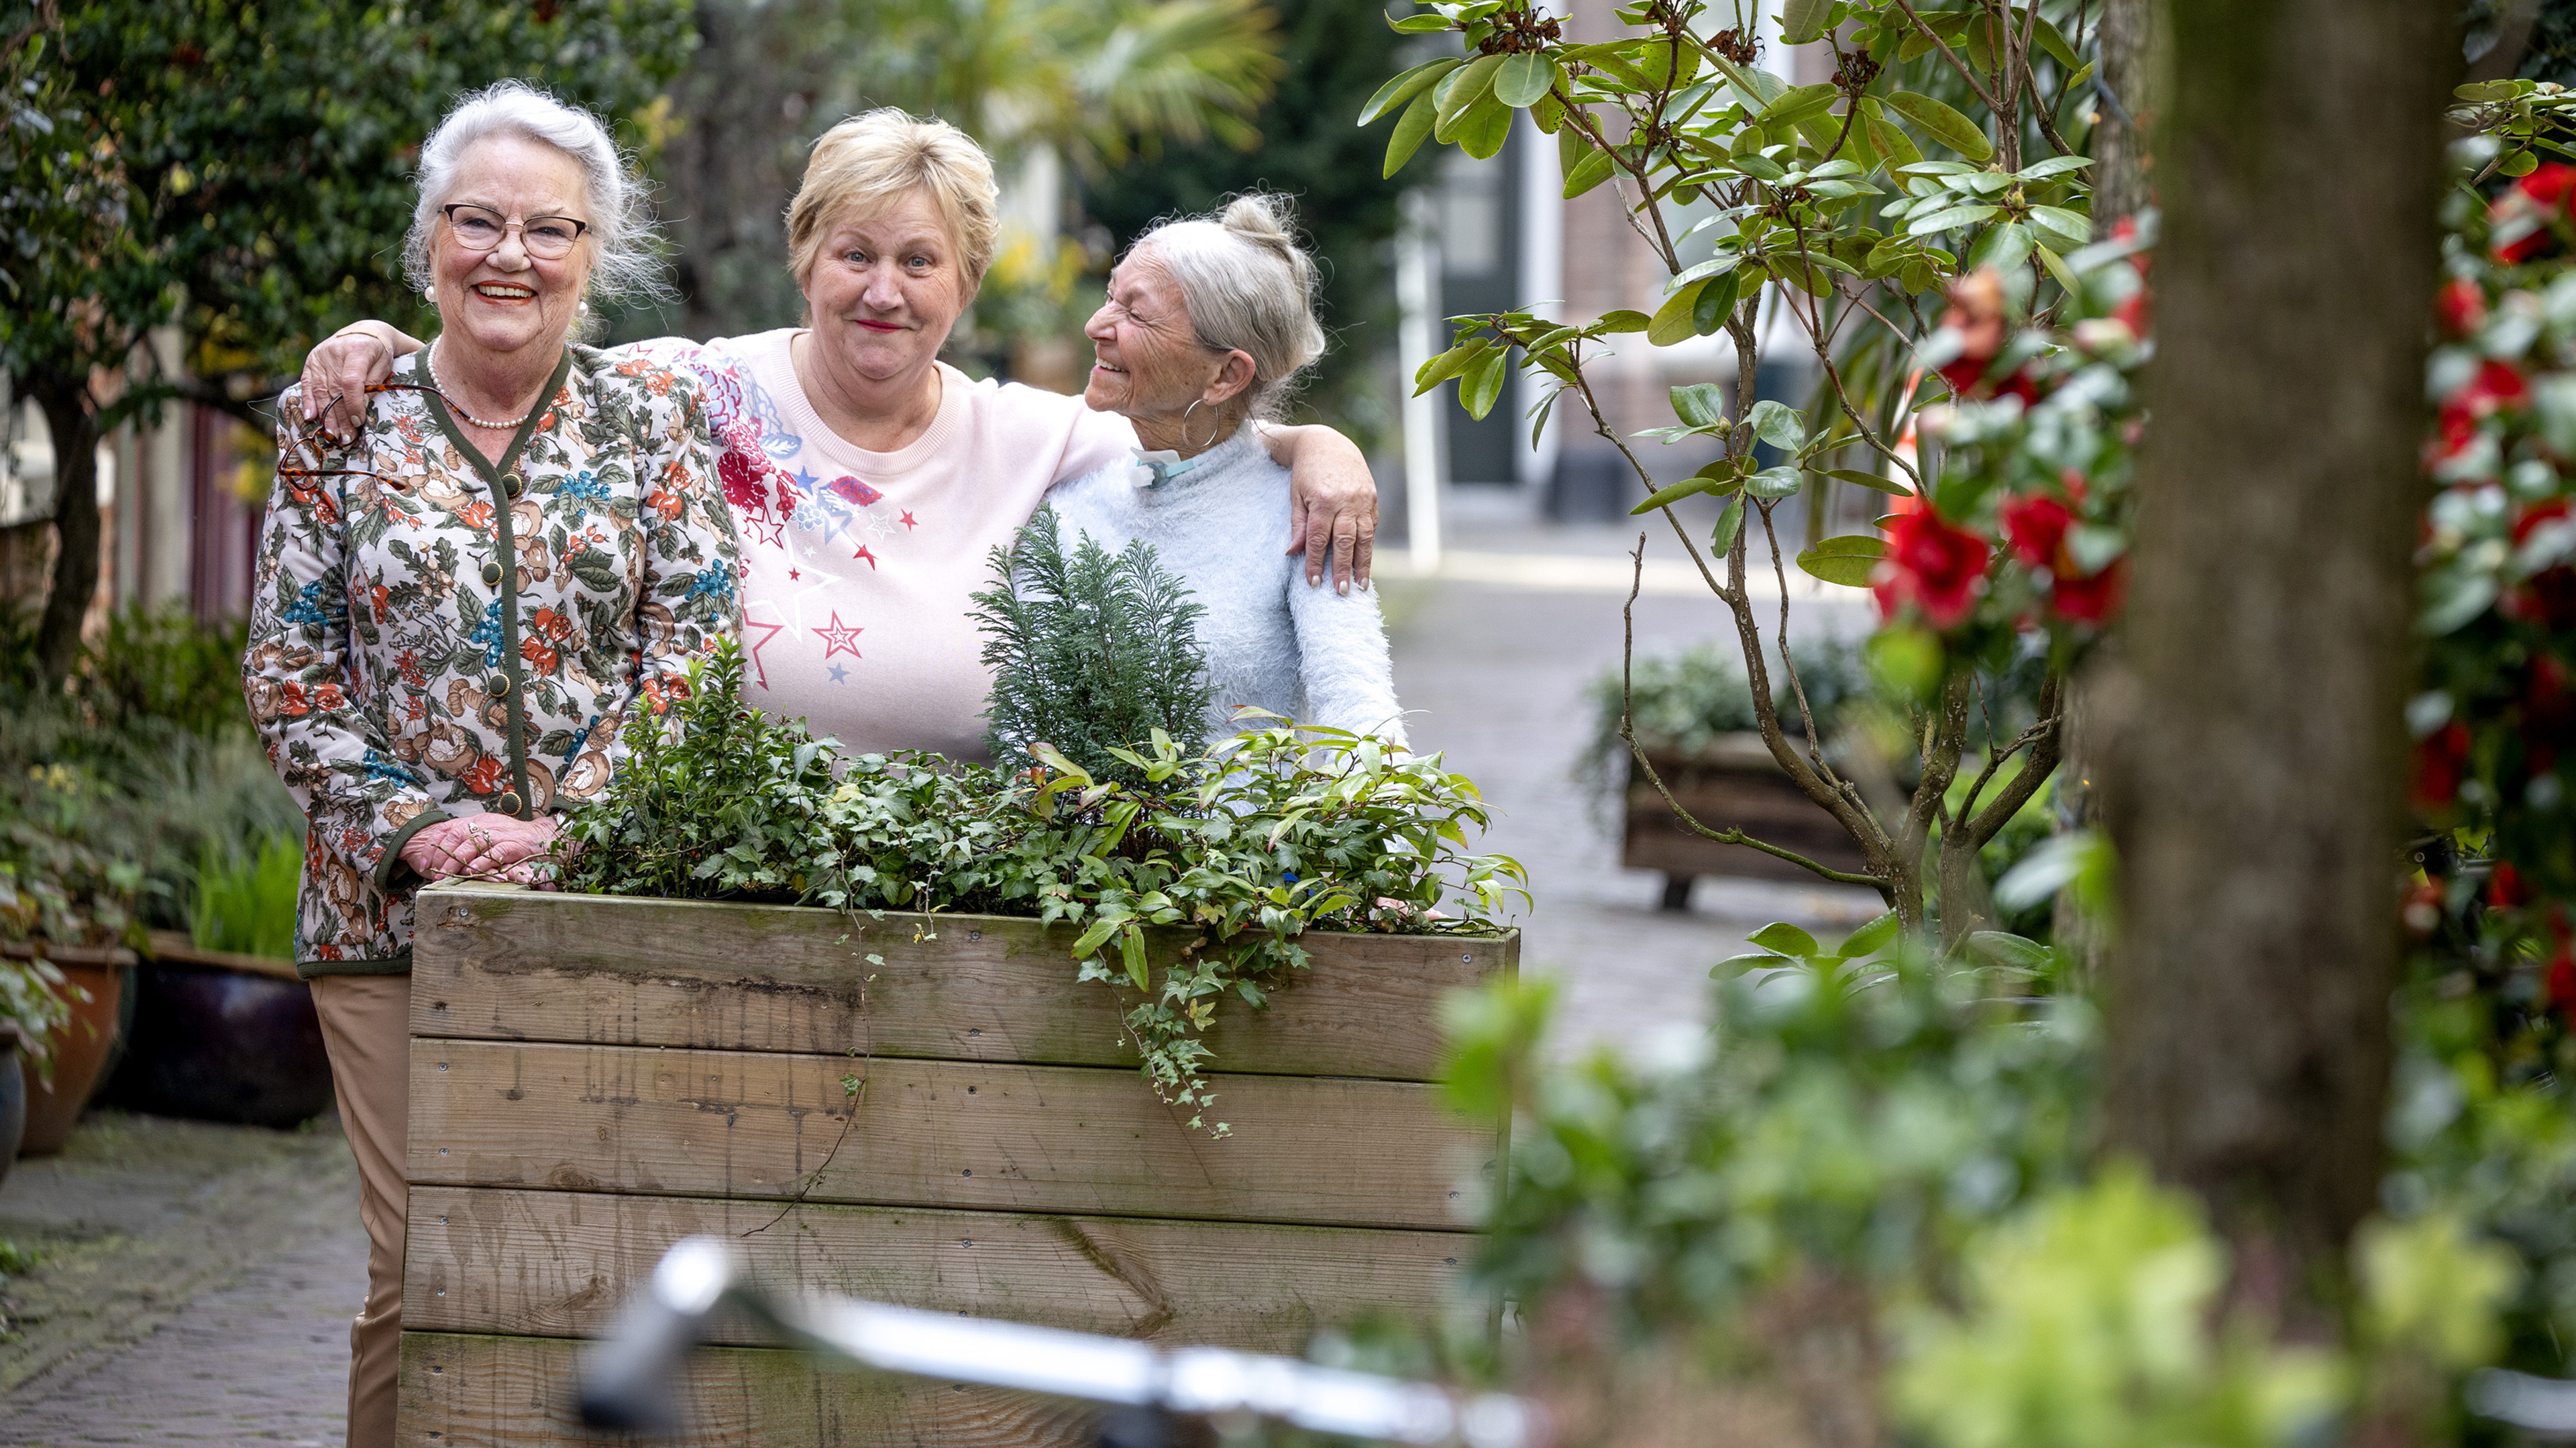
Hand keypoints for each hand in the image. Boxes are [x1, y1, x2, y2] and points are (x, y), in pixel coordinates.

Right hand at [298, 322, 406, 445]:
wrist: (364, 333)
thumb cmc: (379, 354)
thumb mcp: (384, 367)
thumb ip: (373, 386)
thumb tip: (360, 409)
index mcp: (357, 350)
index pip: (350, 382)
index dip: (353, 404)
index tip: (358, 422)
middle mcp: (335, 351)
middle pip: (334, 390)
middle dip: (340, 417)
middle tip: (345, 438)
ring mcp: (320, 355)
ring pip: (321, 390)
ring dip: (326, 415)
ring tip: (333, 434)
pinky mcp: (311, 361)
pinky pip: (307, 383)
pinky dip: (309, 402)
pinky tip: (311, 417)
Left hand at [400, 814, 561, 882]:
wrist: (544, 836)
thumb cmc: (512, 838)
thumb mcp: (487, 833)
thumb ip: (468, 840)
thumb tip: (441, 855)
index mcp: (476, 821)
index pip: (446, 829)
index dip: (431, 846)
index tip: (423, 864)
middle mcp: (485, 824)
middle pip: (455, 836)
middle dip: (441, 857)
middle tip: (434, 874)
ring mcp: (499, 834)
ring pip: (471, 844)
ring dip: (455, 862)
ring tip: (447, 877)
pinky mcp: (514, 845)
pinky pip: (493, 854)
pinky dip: (480, 864)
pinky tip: (471, 873)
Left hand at [1265, 424, 1376, 591]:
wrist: (1327, 443)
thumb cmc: (1306, 472)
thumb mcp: (1296, 496)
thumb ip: (1298, 525)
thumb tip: (1293, 553)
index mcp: (1323, 500)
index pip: (1318, 539)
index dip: (1315, 563)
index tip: (1314, 583)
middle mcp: (1345, 501)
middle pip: (1344, 542)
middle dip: (1343, 569)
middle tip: (1341, 591)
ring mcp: (1362, 500)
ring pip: (1364, 538)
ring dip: (1363, 564)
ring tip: (1361, 585)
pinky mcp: (1372, 499)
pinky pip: (1371, 527)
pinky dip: (1368, 546)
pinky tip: (1365, 563)